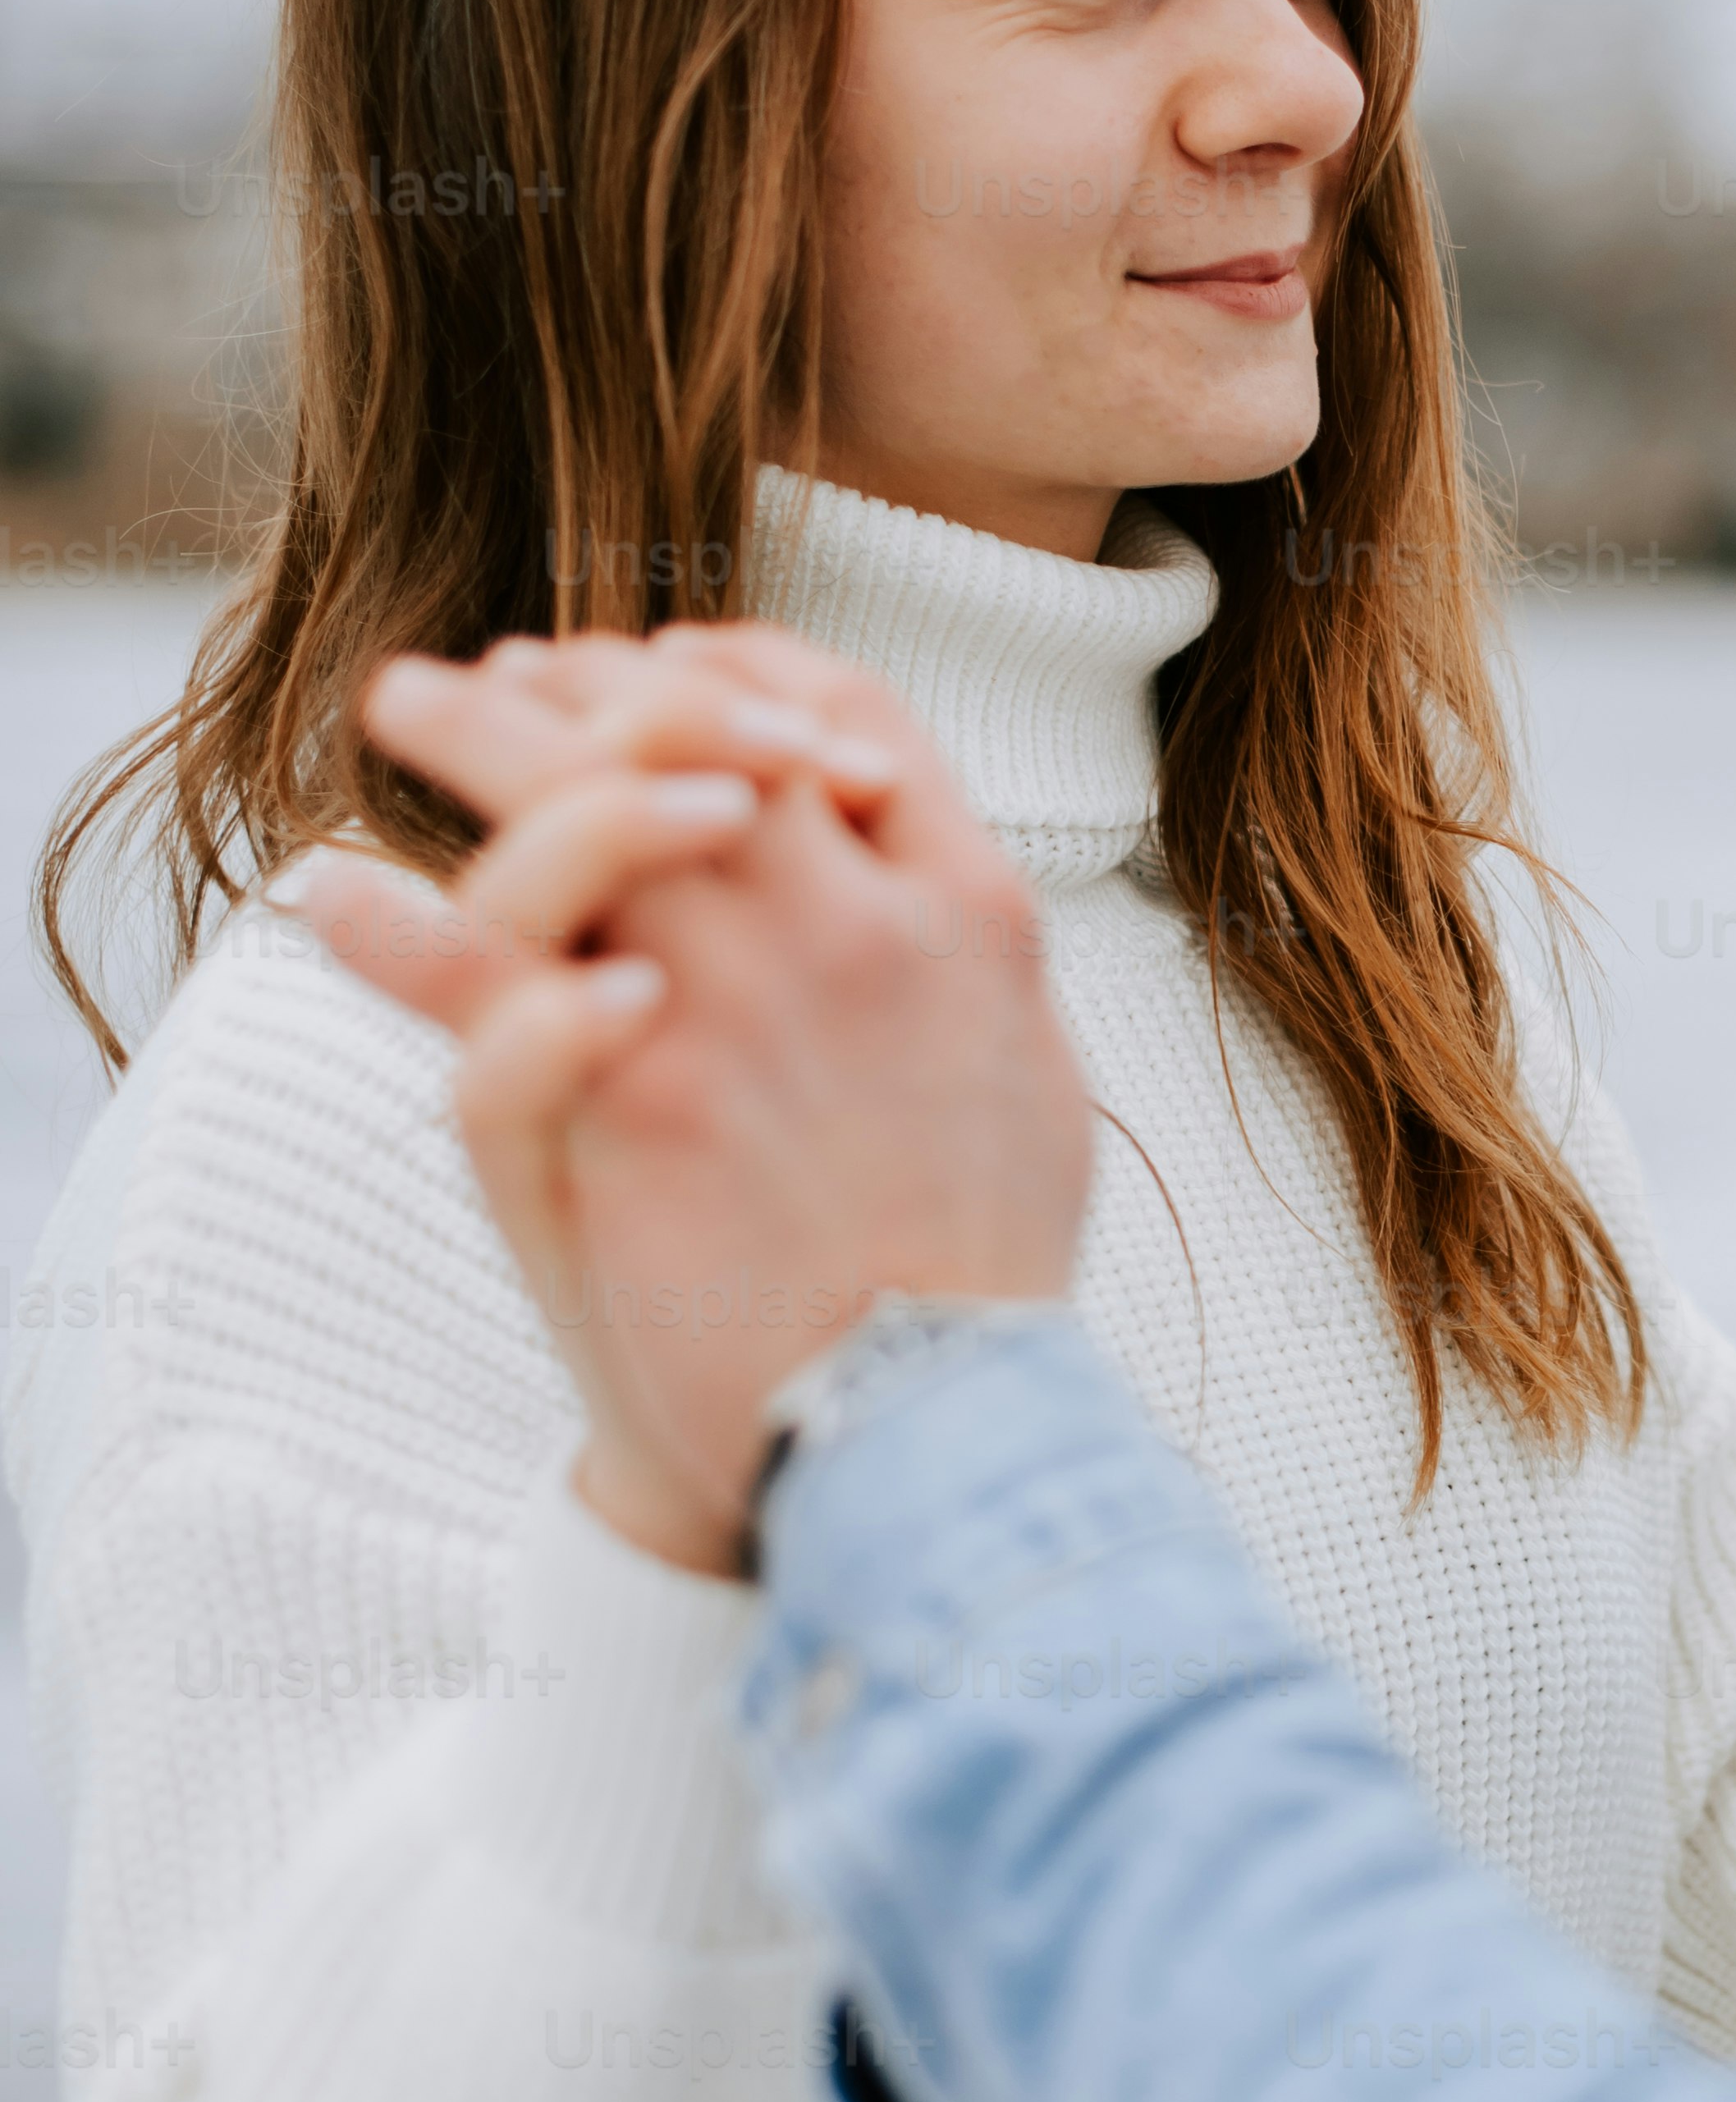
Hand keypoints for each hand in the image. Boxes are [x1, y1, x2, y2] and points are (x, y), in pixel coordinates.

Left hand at [294, 629, 1090, 1569]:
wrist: (934, 1435)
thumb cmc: (981, 1280)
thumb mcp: (1036, 1078)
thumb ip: (971, 967)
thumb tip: (928, 884)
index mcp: (970, 913)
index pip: (848, 712)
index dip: (744, 669)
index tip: (668, 666)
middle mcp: (853, 927)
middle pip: (698, 728)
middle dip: (586, 677)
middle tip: (502, 670)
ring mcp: (737, 1002)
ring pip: (583, 803)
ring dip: (473, 736)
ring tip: (398, 706)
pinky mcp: (636, 1100)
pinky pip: (480, 968)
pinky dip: (389, 921)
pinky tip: (333, 893)